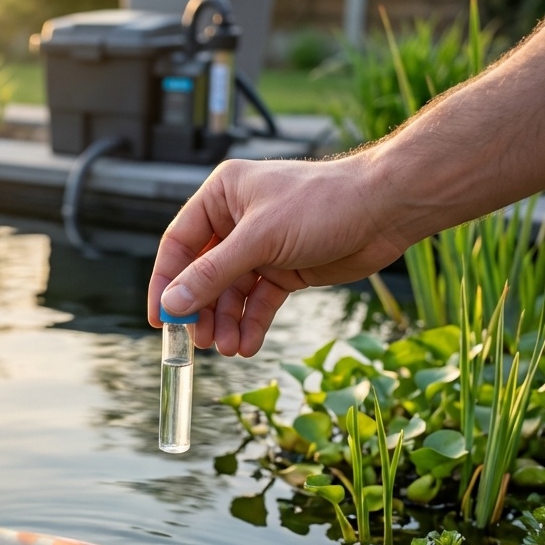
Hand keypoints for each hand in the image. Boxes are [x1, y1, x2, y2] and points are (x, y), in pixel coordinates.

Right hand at [147, 156, 408, 356]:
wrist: (386, 209)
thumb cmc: (323, 204)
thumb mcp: (258, 240)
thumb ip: (212, 275)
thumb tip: (171, 305)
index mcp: (222, 197)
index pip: (179, 244)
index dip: (165, 283)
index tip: (158, 320)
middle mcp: (236, 221)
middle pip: (202, 276)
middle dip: (201, 311)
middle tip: (200, 341)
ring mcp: (260, 248)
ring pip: (229, 294)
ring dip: (227, 324)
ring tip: (229, 348)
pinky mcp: (283, 270)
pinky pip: (257, 303)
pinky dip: (251, 324)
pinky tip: (248, 345)